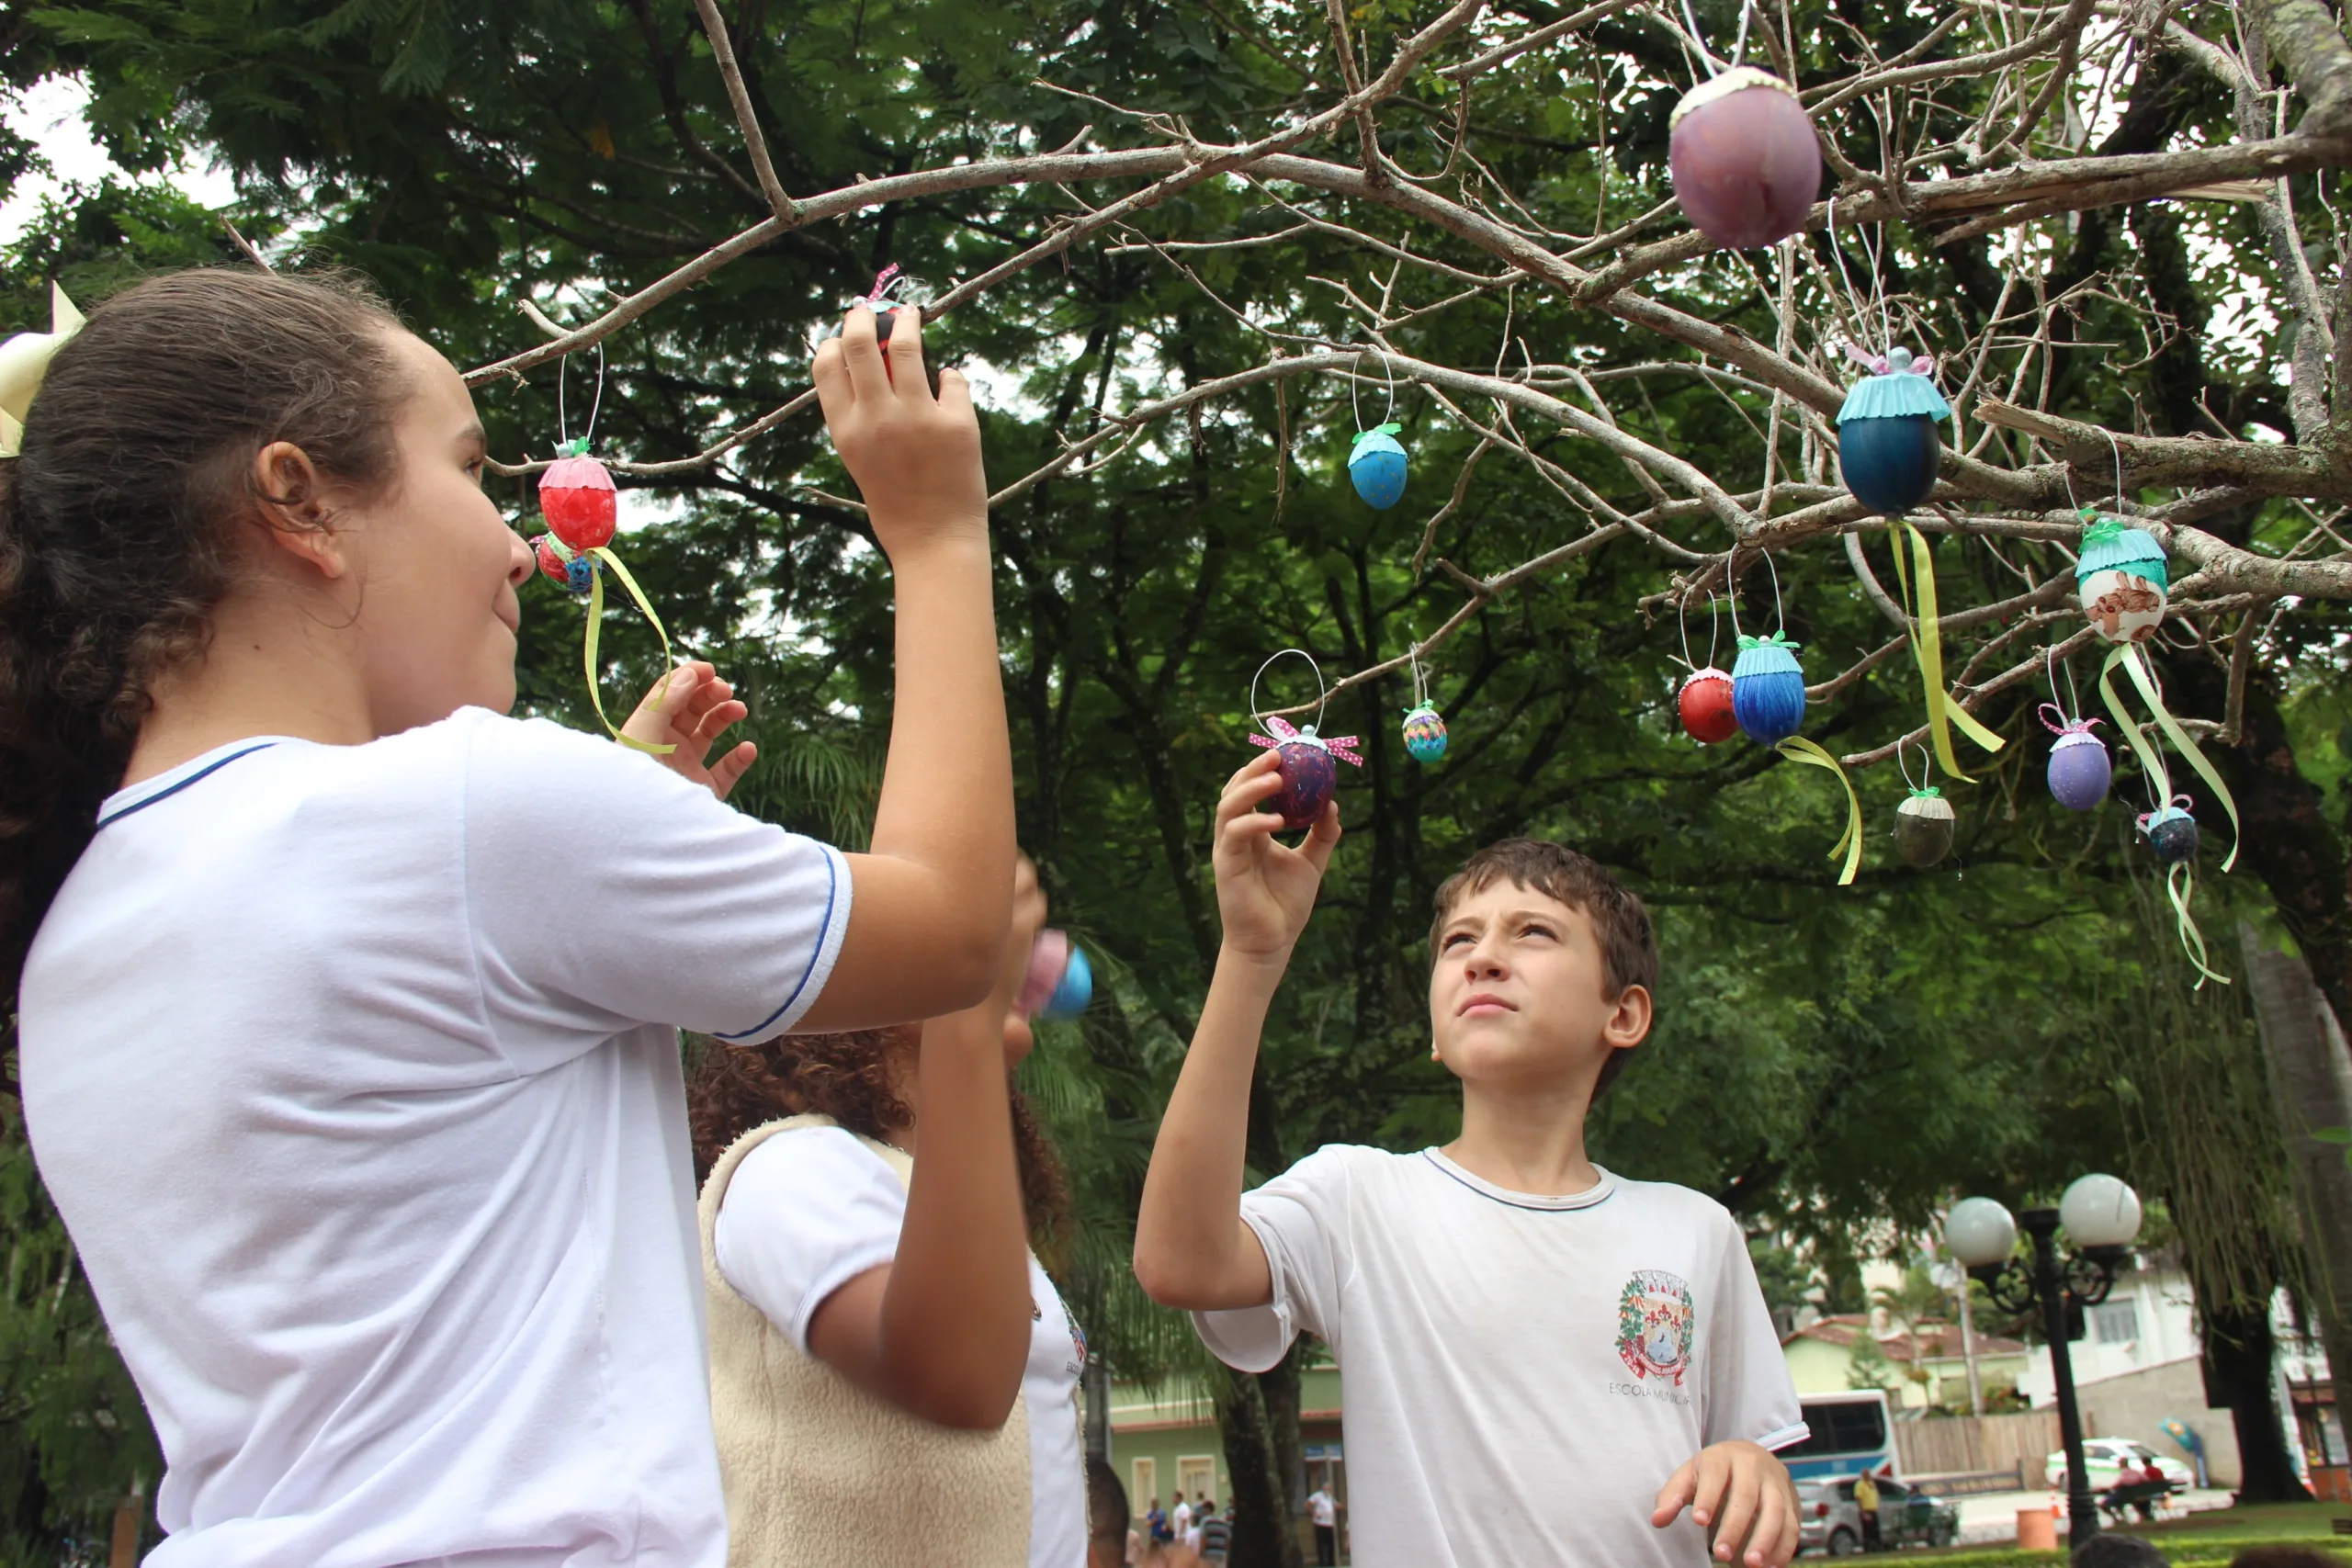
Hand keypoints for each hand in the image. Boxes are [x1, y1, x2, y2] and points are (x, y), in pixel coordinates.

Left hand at [620, 661, 755, 799]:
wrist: (642, 832)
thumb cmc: (633, 780)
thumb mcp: (643, 734)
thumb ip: (666, 701)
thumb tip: (691, 674)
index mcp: (647, 730)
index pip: (669, 696)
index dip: (688, 678)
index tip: (709, 669)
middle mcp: (666, 747)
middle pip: (692, 709)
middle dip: (710, 694)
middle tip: (725, 690)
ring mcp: (687, 769)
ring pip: (710, 733)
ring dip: (726, 716)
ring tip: (739, 710)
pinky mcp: (705, 793)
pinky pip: (727, 771)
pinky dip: (740, 758)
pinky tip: (747, 749)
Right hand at [810, 305, 984, 557]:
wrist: (934, 541)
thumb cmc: (895, 504)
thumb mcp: (859, 459)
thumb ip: (859, 415)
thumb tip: (869, 363)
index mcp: (847, 429)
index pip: (827, 365)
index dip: (835, 341)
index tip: (845, 333)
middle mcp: (878, 418)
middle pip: (862, 344)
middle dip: (864, 318)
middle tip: (871, 309)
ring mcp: (918, 418)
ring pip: (908, 347)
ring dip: (908, 323)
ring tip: (911, 314)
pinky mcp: (957, 423)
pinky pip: (952, 379)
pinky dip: (949, 375)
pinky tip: (947, 380)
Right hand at [1210, 751, 1339, 960]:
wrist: (1273, 942)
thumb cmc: (1286, 904)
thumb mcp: (1311, 863)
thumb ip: (1321, 834)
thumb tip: (1333, 804)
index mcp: (1254, 832)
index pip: (1251, 792)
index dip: (1264, 771)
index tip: (1287, 754)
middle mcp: (1236, 836)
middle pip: (1235, 791)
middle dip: (1253, 770)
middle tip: (1278, 756)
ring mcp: (1228, 850)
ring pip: (1228, 807)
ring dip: (1250, 788)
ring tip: (1276, 779)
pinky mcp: (1226, 866)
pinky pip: (1235, 834)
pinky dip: (1254, 822)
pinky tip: (1277, 820)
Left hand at [1653, 1441, 1797, 1567]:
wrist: (1752, 1457)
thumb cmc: (1713, 1472)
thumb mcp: (1690, 1475)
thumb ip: (1672, 1496)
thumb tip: (1657, 1520)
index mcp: (1723, 1457)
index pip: (1716, 1475)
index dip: (1708, 1498)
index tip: (1698, 1522)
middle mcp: (1753, 1466)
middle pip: (1747, 1495)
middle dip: (1735, 1527)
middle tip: (1721, 1554)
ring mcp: (1775, 1483)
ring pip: (1776, 1510)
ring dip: (1766, 1540)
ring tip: (1752, 1565)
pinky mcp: (1792, 1500)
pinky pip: (1793, 1525)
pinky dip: (1784, 1547)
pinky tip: (1771, 1566)